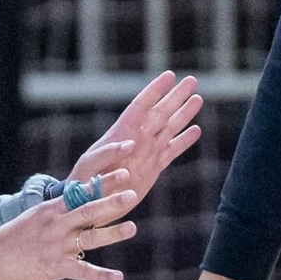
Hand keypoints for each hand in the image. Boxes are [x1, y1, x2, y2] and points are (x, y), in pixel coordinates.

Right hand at [0, 174, 136, 279]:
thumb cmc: (13, 238)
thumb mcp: (34, 217)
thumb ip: (58, 210)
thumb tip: (79, 199)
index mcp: (51, 210)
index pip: (80, 193)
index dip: (102, 183)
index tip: (120, 174)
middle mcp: (56, 226)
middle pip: (88, 211)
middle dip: (111, 202)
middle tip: (132, 194)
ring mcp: (57, 247)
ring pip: (90, 238)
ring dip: (112, 233)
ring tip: (132, 227)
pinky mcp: (56, 267)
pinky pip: (84, 272)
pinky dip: (102, 276)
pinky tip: (119, 277)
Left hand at [69, 72, 202, 208]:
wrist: (89, 203)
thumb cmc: (83, 181)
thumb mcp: (89, 164)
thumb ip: (107, 152)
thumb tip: (130, 144)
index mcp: (121, 133)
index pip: (140, 106)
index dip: (154, 91)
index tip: (169, 76)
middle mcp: (137, 138)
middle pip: (160, 112)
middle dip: (176, 96)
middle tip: (192, 80)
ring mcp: (146, 152)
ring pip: (169, 128)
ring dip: (184, 114)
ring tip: (198, 98)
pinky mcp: (153, 168)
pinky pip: (171, 151)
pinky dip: (183, 141)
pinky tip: (195, 130)